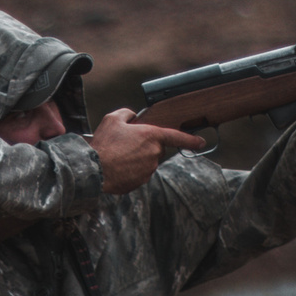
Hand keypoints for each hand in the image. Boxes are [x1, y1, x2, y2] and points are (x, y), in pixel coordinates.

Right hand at [90, 108, 209, 193]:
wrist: (94, 169)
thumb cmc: (104, 143)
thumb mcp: (113, 119)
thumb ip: (128, 113)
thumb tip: (133, 116)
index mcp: (151, 136)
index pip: (177, 136)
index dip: (190, 139)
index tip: (200, 142)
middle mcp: (154, 153)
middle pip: (155, 148)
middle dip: (144, 146)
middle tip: (125, 145)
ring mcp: (148, 169)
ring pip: (146, 162)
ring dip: (136, 159)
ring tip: (117, 156)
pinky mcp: (140, 182)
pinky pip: (138, 174)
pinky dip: (130, 171)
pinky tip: (117, 167)